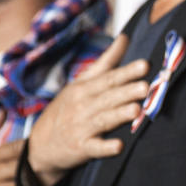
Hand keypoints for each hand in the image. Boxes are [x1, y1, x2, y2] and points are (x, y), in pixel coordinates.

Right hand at [26, 34, 149, 185]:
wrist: (40, 144)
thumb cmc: (66, 109)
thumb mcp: (81, 83)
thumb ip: (105, 62)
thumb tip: (125, 38)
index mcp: (84, 89)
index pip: (108, 78)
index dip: (126, 72)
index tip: (145, 65)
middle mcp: (83, 106)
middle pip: (108, 98)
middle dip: (126, 92)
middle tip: (145, 87)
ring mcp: (81, 128)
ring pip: (104, 120)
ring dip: (119, 115)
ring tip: (136, 111)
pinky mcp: (81, 148)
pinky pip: (94, 148)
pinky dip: (105, 147)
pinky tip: (118, 146)